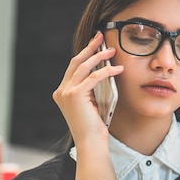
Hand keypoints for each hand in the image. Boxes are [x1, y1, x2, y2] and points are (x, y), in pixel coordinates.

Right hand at [52, 32, 122, 146]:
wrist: (91, 142)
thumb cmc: (94, 126)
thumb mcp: (92, 103)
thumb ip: (92, 89)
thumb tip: (104, 72)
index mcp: (62, 92)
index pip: (74, 68)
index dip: (85, 54)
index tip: (95, 44)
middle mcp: (61, 90)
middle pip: (76, 62)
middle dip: (90, 48)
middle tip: (101, 37)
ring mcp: (66, 92)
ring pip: (84, 66)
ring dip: (100, 56)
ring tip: (113, 51)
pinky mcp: (75, 95)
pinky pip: (94, 77)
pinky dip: (107, 71)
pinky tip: (118, 68)